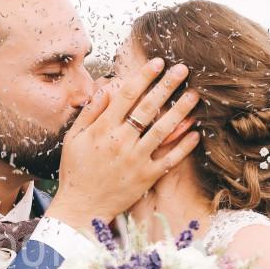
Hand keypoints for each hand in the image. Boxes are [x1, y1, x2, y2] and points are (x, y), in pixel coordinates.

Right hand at [46, 59, 200, 230]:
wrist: (82, 206)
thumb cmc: (76, 170)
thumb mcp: (73, 139)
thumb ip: (90, 113)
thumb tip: (106, 90)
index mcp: (103, 129)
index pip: (127, 95)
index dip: (144, 76)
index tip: (158, 62)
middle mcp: (121, 141)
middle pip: (148, 107)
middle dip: (167, 86)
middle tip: (183, 69)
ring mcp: (136, 160)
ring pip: (162, 130)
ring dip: (180, 111)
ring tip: (194, 95)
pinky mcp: (146, 177)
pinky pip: (169, 159)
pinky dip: (183, 146)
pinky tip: (195, 133)